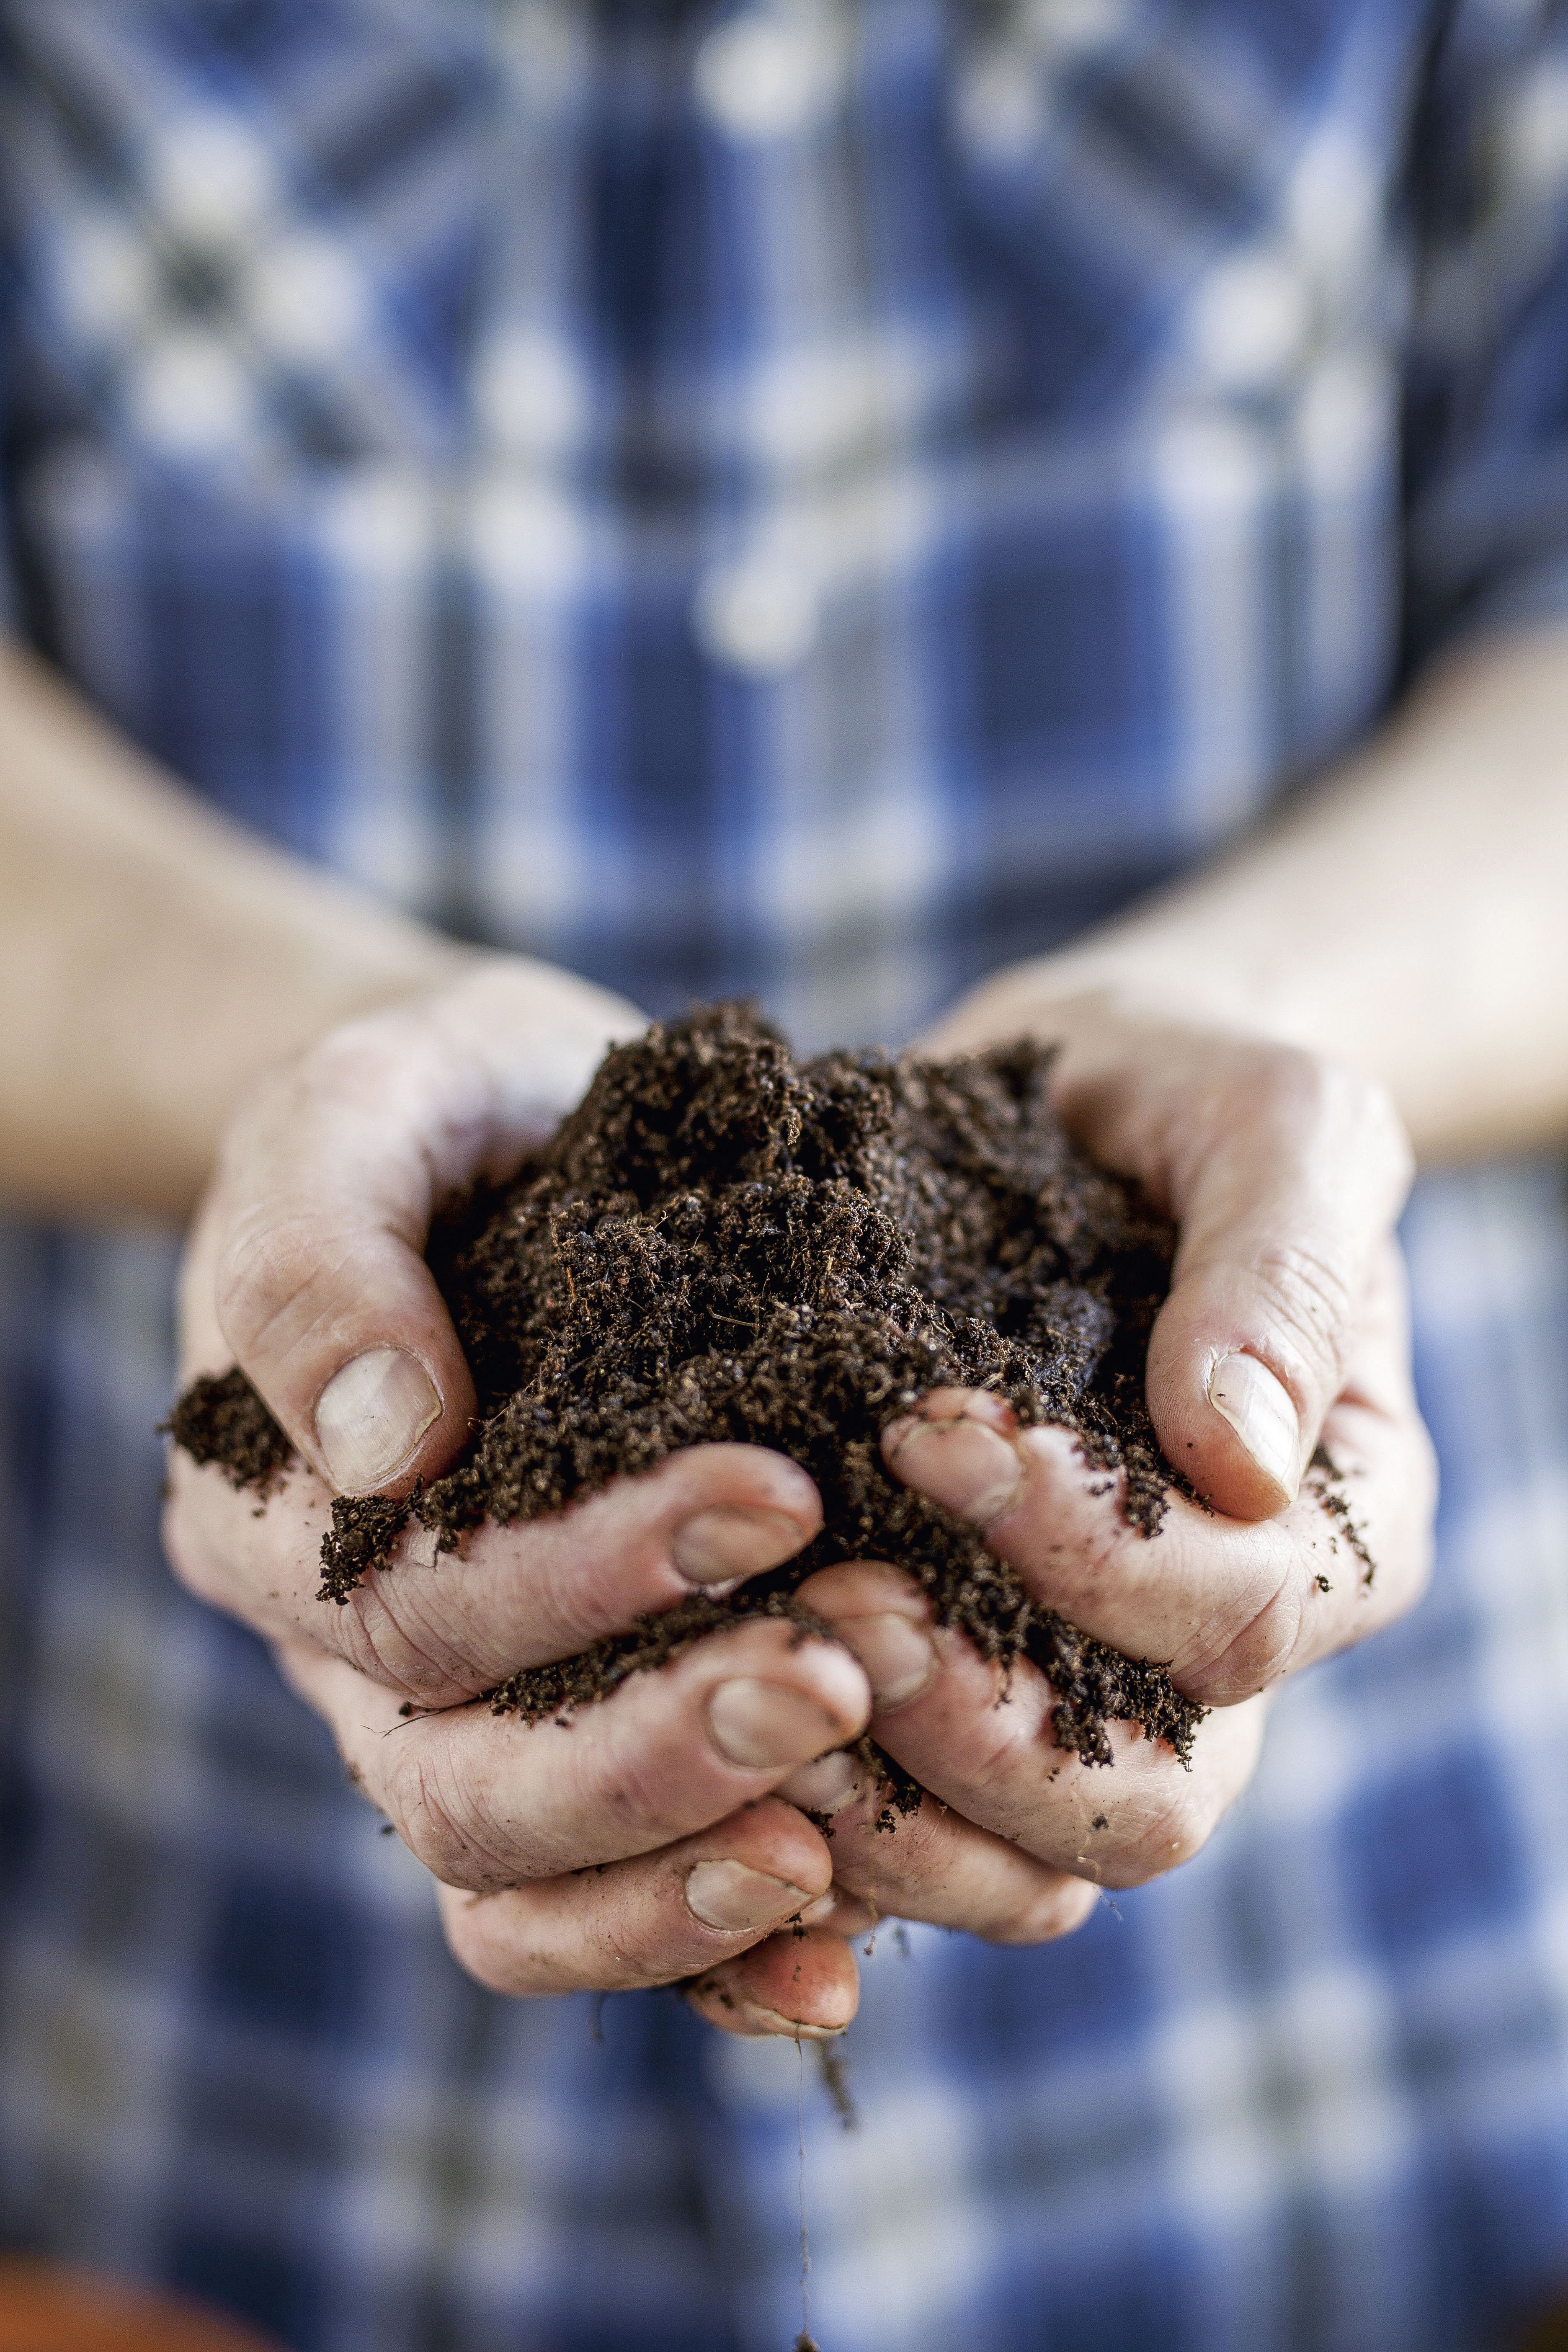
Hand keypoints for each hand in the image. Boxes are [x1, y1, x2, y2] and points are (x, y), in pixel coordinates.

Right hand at [164, 957, 880, 2034]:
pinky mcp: (566, 1741)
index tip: (780, 1494)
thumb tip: (384, 1438)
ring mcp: (453, 1719)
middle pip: (464, 1781)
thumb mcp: (363, 1106)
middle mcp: (347, 1650)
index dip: (581, 1574)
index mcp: (272, 1511)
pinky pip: (596, 1906)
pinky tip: (830, 1952)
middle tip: (850, 1671)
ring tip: (849, 1822)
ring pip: (521, 1879)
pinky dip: (704, 1952)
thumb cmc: (441, 1113)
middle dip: (658, 1745)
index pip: (408, 1600)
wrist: (515, 1147)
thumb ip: (321, 1244)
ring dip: (688, 1869)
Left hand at [752, 985, 1435, 1971]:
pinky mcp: (962, 1698)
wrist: (1061, 1113)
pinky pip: (911, 1839)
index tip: (925, 1427)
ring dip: (883, 1804)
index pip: (1235, 1611)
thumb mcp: (1273, 1123)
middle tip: (827, 1599)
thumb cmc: (1182, 1101)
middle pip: (1139, 1799)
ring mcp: (1087, 1695)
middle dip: (976, 1723)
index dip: (1085, 1550)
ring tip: (743, 1675)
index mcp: (1336, 1531)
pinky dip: (815, 1838)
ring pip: (1021, 1864)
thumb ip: (1283, 1269)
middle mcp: (1220, 1652)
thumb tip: (1243, 1457)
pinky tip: (702, 1749)